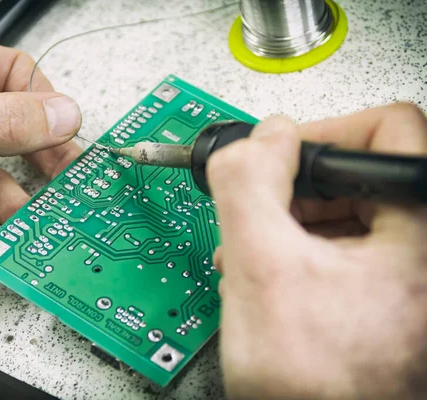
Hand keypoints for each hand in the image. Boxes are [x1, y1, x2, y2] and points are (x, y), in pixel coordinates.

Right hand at [208, 104, 426, 398]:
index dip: (320, 135)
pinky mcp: (387, 297)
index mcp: (423, 236)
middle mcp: (425, 257)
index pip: (388, 130)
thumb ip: (250, 185)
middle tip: (257, 209)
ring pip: (348, 214)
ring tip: (251, 248)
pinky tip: (269, 273)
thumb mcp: (260, 269)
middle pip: (362, 176)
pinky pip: (345, 249)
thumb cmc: (311, 387)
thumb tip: (259, 139)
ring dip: (289, 222)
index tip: (277, 158)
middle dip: (294, 190)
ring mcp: (409, 279)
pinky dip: (301, 251)